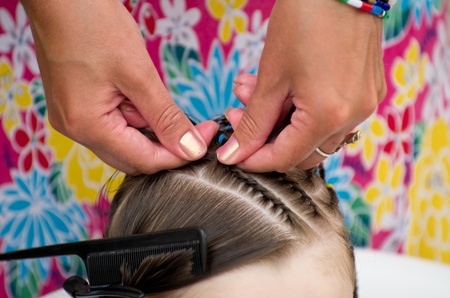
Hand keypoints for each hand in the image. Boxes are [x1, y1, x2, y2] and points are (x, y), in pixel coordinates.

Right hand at [21, 0, 217, 173]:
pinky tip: (141, 95)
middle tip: (196, 126)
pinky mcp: (77, 107)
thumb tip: (192, 148)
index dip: (180, 154)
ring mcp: (74, 119)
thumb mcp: (139, 73)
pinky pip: (114, 124)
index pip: (144, 160)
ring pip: (125, 141)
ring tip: (158, 97)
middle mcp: (76, 130)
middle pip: (133, 157)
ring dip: (151, 128)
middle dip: (167, 145)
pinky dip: (135, 116)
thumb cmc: (93, 24)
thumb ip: (166, 117)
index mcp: (87, 126)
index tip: (207, 138)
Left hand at [217, 0, 385, 170]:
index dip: (253, 159)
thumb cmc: (303, 20)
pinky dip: (303, 111)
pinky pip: (331, 117)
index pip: (284, 158)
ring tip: (254, 92)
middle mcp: (353, 117)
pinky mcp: (367, 92)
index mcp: (328, 116)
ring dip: (281, 122)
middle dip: (265, 138)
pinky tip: (283, 88)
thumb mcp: (270, 77)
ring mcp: (364, 104)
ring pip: (314, 134)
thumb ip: (253, 123)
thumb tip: (234, 155)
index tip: (232, 152)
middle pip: (302, 152)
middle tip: (239, 115)